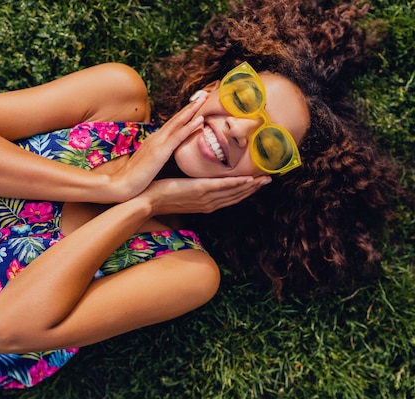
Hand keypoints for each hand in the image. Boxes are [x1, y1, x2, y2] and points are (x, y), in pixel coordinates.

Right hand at [109, 92, 207, 200]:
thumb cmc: (134, 178)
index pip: (173, 124)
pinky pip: (178, 137)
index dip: (185, 113)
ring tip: (204, 99)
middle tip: (205, 94)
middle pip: (177, 118)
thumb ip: (158, 156)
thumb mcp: (149, 163)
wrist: (120, 185)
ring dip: (192, 110)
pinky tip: (200, 119)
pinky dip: (189, 127)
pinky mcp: (160, 152)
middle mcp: (156, 138)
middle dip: (191, 106)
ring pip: (178, 122)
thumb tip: (166, 155)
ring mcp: (158, 143)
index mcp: (154, 140)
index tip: (197, 104)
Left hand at [139, 175, 270, 215]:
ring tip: (263, 178)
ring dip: (250, 186)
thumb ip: (193, 188)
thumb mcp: (182, 192)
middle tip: (268, 180)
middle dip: (253, 189)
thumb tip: (198, 180)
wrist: (146, 201)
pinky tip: (246, 179)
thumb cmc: (161, 195)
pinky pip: (220, 186)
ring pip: (232, 192)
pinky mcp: (197, 190)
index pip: (230, 198)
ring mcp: (203, 197)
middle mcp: (208, 203)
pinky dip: (234, 183)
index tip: (258, 183)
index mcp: (205, 203)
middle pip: (236, 197)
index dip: (245, 191)